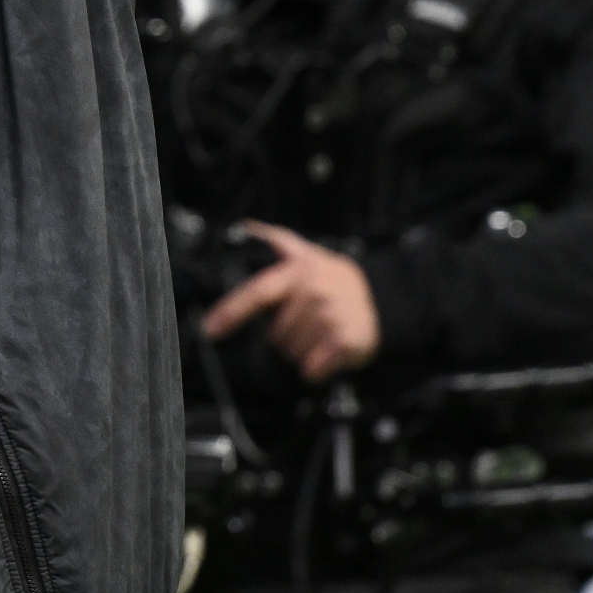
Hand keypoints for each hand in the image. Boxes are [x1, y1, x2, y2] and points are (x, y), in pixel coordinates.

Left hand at [200, 222, 379, 381]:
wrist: (383, 299)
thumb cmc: (335, 281)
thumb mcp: (308, 255)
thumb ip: (278, 239)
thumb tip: (248, 225)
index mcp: (298, 271)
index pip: (257, 293)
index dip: (231, 311)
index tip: (209, 329)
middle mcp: (314, 291)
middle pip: (276, 334)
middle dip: (285, 335)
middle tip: (306, 323)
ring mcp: (332, 315)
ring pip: (294, 353)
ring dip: (302, 350)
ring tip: (320, 333)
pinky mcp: (348, 340)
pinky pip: (315, 368)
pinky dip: (317, 367)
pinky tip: (328, 351)